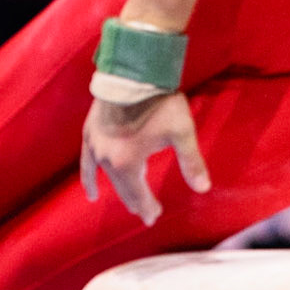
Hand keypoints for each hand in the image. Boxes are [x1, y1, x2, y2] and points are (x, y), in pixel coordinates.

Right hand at [80, 91, 210, 226]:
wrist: (131, 72)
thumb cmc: (158, 102)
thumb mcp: (181, 132)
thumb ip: (191, 161)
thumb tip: (204, 189)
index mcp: (128, 163)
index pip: (139, 196)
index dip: (148, 208)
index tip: (156, 217)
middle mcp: (108, 160)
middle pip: (123, 190)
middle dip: (137, 202)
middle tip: (147, 214)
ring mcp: (96, 147)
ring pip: (107, 177)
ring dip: (120, 191)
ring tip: (129, 204)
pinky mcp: (89, 134)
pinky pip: (86, 163)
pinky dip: (89, 179)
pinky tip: (91, 192)